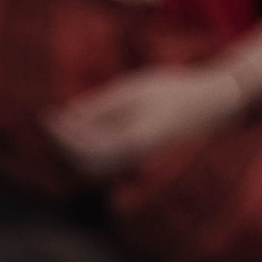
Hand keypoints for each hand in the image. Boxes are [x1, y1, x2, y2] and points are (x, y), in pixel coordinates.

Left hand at [45, 64, 244, 180]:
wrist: (216, 104)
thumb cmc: (174, 91)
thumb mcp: (132, 90)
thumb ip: (99, 107)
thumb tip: (66, 117)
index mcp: (134, 144)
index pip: (83, 150)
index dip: (59, 136)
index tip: (45, 116)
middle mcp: (136, 164)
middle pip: (84, 167)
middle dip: (61, 146)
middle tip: (48, 121)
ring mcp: (141, 168)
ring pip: (95, 171)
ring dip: (73, 152)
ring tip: (62, 126)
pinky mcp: (143, 166)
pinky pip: (108, 168)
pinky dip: (89, 154)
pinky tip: (84, 133)